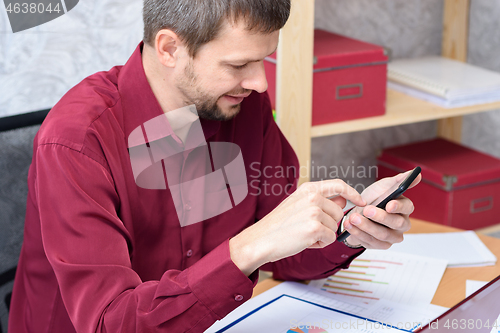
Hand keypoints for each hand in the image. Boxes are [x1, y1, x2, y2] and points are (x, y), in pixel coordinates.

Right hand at [229, 180, 365, 275]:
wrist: (260, 240)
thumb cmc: (278, 225)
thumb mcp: (298, 205)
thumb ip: (321, 200)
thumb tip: (343, 199)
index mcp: (308, 189)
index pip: (339, 185)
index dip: (353, 193)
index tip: (360, 201)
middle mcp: (312, 197)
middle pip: (339, 212)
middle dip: (329, 224)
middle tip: (308, 229)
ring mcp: (314, 212)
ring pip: (335, 227)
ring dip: (323, 235)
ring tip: (303, 234)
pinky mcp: (315, 228)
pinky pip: (330, 238)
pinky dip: (320, 244)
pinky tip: (304, 241)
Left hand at [343, 170, 421, 248]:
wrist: (358, 211)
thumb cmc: (374, 198)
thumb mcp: (384, 186)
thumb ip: (400, 180)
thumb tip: (417, 174)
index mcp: (405, 208)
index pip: (408, 208)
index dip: (399, 207)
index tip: (388, 204)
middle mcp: (402, 224)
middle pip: (396, 223)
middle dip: (380, 217)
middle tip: (366, 210)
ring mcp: (392, 237)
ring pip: (382, 235)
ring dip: (366, 226)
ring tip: (353, 218)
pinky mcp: (381, 245)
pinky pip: (371, 242)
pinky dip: (359, 234)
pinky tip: (350, 226)